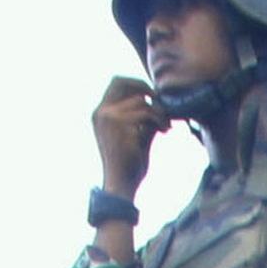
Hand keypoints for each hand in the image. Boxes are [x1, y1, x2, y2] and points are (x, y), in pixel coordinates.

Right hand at [92, 75, 165, 192]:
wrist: (122, 186)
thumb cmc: (129, 165)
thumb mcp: (136, 136)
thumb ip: (143, 118)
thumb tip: (159, 102)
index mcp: (100, 114)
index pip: (116, 83)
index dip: (136, 84)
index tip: (153, 96)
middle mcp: (100, 112)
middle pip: (122, 81)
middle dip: (145, 87)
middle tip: (161, 101)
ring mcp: (108, 117)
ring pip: (140, 100)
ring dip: (158, 112)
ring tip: (166, 127)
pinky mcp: (120, 124)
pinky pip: (146, 113)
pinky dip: (159, 120)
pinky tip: (164, 131)